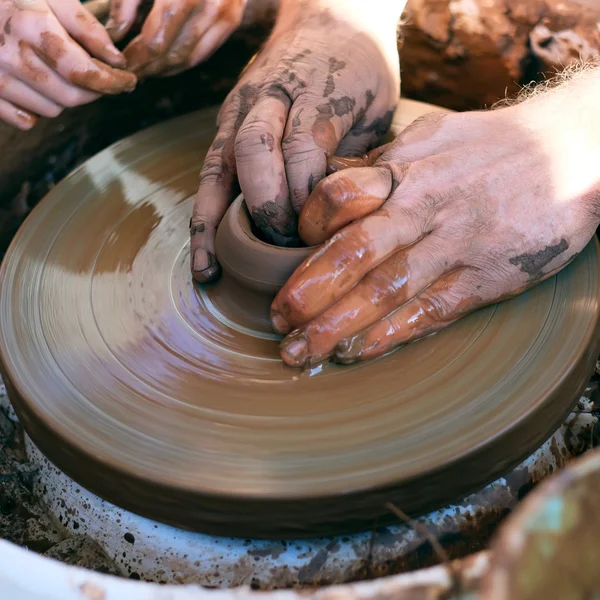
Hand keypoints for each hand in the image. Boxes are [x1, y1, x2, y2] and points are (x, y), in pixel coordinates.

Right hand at [0, 0, 135, 129]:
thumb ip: (84, 25)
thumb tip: (117, 59)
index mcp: (30, 27)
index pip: (83, 72)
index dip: (112, 82)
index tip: (128, 81)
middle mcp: (12, 57)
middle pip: (71, 96)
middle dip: (92, 90)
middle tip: (96, 77)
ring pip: (52, 110)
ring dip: (64, 98)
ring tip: (57, 74)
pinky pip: (26, 120)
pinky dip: (37, 110)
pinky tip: (35, 88)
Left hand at [107, 0, 245, 77]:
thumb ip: (126, 0)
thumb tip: (115, 35)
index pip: (155, 42)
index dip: (137, 57)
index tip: (121, 64)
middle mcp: (208, 6)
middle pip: (174, 54)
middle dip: (151, 67)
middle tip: (132, 72)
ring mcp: (225, 13)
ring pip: (191, 58)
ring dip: (167, 69)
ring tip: (147, 70)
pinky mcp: (233, 18)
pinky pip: (206, 50)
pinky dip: (186, 61)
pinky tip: (168, 62)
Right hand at [190, 0, 401, 281]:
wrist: (328, 17)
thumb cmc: (360, 68)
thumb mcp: (377, 103)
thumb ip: (359, 152)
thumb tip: (341, 214)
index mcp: (317, 89)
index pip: (305, 146)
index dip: (309, 195)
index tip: (319, 233)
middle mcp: (269, 96)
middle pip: (255, 152)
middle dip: (267, 207)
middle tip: (283, 246)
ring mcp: (239, 110)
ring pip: (221, 164)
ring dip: (216, 220)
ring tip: (210, 269)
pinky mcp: (224, 126)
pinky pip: (207, 173)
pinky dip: (202, 216)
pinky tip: (203, 254)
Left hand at [271, 79, 599, 366]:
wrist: (574, 148)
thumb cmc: (489, 147)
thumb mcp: (430, 138)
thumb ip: (380, 166)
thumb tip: (328, 183)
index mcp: (405, 169)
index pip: (338, 195)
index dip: (306, 224)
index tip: (285, 250)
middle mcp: (425, 206)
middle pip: (353, 250)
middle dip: (308, 290)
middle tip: (277, 322)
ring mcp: (456, 244)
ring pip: (385, 289)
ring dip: (337, 324)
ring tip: (302, 351)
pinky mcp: (485, 277)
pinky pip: (430, 310)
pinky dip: (391, 334)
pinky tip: (358, 353)